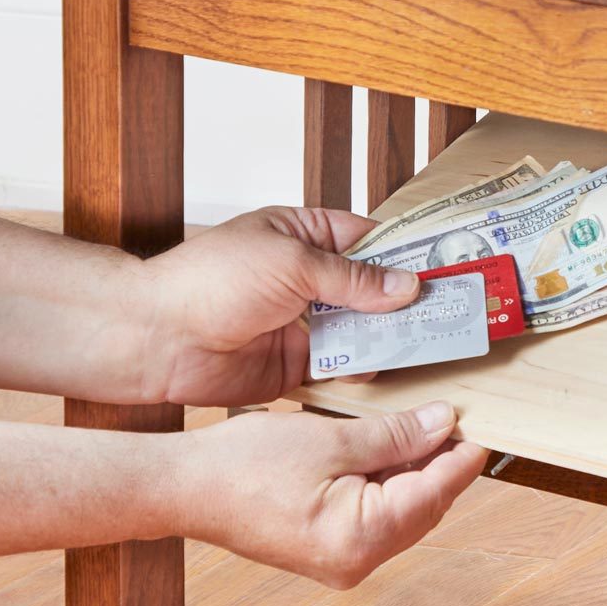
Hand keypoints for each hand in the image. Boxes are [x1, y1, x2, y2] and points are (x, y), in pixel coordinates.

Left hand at [141, 206, 419, 405]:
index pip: (368, 240)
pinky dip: (363, 369)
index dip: (405, 253)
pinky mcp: (296, 364)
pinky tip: (387, 369)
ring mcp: (303, 323)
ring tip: (430, 341)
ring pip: (362, 329)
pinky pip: (341, 366)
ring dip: (390, 336)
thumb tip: (406, 286)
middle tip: (451, 309)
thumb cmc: (211, 282)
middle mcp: (307, 279)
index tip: (446, 265)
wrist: (155, 339)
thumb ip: (353, 280)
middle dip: (406, 300)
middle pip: (372, 289)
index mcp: (303, 236)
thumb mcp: (292, 265)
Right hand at [176, 403, 487, 587]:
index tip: (483, 426)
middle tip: (453, 418)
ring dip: (413, 471)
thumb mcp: (331, 438)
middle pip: (422, 506)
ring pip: (400, 511)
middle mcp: (356, 562)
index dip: (461, 457)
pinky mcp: (326, 551)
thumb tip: (444, 424)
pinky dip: (385, 483)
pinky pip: (374, 516)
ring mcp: (340, 561)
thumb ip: (396, 435)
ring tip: (421, 426)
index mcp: (361, 539)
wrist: (182, 488)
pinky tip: (386, 448)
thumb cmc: (245, 465)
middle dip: (439, 462)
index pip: (435, 494)